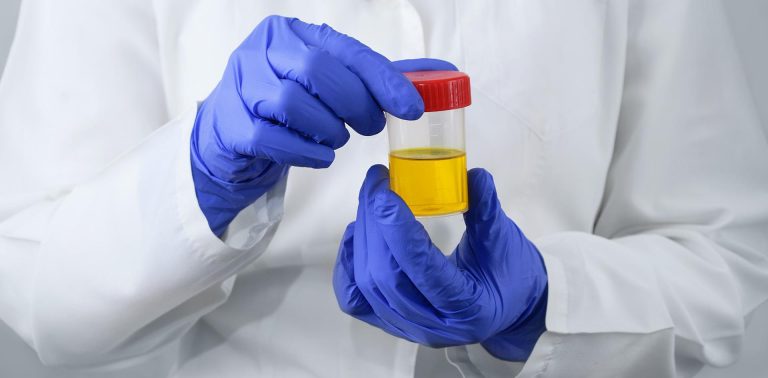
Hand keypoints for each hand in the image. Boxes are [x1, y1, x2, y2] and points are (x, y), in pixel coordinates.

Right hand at [190, 15, 456, 234]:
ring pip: (292, 103)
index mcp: (291, 33)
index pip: (345, 50)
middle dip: (354, 103)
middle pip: (316, 70)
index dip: (383, 79)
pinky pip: (272, 138)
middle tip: (371, 126)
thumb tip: (435, 74)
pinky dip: (306, 152)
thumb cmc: (287, 105)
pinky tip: (319, 155)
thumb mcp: (327, 83)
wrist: (231, 135)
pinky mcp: (231, 124)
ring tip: (336, 138)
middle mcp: (262, 52)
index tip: (411, 107)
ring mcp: (240, 86)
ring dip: (327, 129)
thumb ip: (371, 78)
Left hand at [334, 165, 547, 360]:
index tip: (385, 193)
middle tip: (377, 183)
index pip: (423, 269)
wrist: (510, 309)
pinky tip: (355, 235)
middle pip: (386, 276)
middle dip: (374, 225)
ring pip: (367, 285)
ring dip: (362, 237)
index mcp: (467, 307)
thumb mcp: (504, 241)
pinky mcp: (391, 321)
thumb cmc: (510, 274)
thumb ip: (487, 210)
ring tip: (371, 201)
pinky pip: (355, 299)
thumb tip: (473, 175)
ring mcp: (407, 327)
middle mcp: (433, 325)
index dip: (399, 231)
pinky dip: (348, 265)